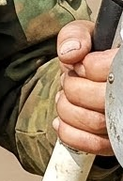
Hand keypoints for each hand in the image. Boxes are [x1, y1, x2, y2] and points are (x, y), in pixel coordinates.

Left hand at [55, 19, 117, 155]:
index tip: (80, 65)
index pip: (109, 69)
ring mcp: (122, 121)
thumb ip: (75, 35)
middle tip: (72, 81)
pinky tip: (64, 119)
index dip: (87, 66)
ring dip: (68, 108)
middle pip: (99, 98)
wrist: (91, 78)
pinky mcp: (114, 141)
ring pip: (94, 122)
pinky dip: (69, 132)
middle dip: (73, 87)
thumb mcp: (84, 36)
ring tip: (69, 97)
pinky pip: (93, 145)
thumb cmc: (91, 55)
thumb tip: (70, 54)